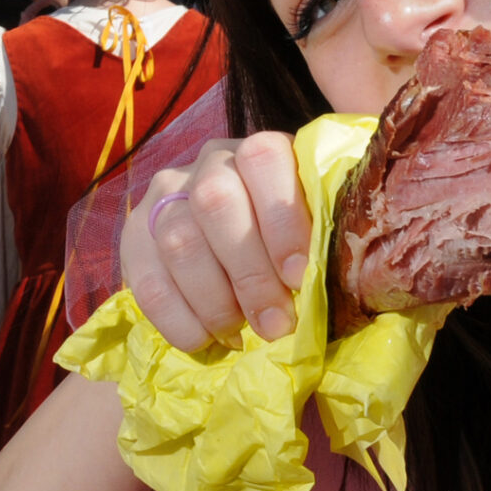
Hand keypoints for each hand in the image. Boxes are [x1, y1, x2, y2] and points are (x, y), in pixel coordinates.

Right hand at [120, 133, 308, 350]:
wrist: (227, 242)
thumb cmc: (289, 245)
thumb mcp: (314, 228)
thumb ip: (326, 241)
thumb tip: (354, 281)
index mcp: (260, 152)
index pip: (264, 159)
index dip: (281, 218)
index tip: (298, 277)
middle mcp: (209, 163)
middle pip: (216, 202)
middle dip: (249, 273)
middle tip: (275, 324)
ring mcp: (167, 195)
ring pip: (179, 240)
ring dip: (214, 300)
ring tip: (239, 333)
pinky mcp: (135, 233)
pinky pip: (147, 279)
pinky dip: (178, 319)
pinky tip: (204, 338)